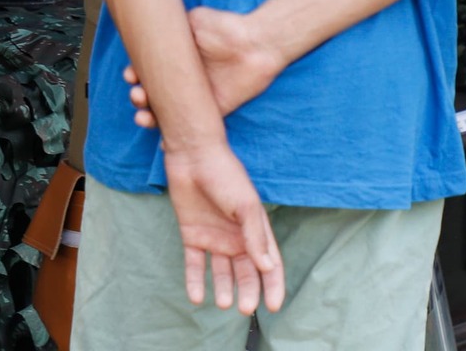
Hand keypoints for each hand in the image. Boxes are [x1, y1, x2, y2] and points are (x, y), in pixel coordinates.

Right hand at [125, 8, 288, 128]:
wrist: (255, 43)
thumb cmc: (224, 28)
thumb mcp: (193, 21)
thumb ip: (174, 27)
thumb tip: (152, 29)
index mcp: (176, 60)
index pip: (149, 71)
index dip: (135, 75)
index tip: (129, 76)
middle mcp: (183, 80)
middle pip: (152, 94)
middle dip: (139, 98)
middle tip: (137, 96)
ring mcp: (196, 97)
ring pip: (166, 113)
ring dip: (149, 117)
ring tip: (143, 117)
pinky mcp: (212, 112)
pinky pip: (190, 128)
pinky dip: (173, 137)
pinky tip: (163, 141)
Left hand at [160, 138, 284, 314]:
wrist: (193, 156)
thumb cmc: (225, 175)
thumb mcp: (246, 205)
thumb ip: (255, 236)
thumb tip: (267, 267)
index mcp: (255, 229)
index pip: (269, 263)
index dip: (273, 285)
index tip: (272, 306)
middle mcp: (236, 237)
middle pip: (245, 272)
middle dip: (248, 291)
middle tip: (244, 309)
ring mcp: (214, 237)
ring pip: (221, 272)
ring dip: (223, 289)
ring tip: (223, 303)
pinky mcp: (192, 234)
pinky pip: (195, 263)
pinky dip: (196, 281)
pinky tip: (196, 297)